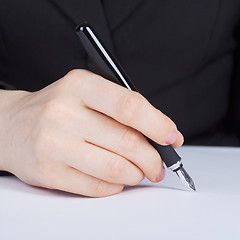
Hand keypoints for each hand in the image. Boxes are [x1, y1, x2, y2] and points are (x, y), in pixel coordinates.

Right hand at [0, 70, 182, 196]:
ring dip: (137, 174)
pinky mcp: (48, 171)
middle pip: (128, 143)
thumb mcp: (88, 94)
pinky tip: (115, 178)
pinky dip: (116, 186)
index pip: (129, 106)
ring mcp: (54, 144)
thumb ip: (124, 111)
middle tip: (159, 164)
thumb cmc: (58, 108)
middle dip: (153, 159)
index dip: (158, 124)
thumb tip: (162, 133)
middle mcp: (65, 113)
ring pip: (116, 169)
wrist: (11, 125)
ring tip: (139, 172)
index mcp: (80, 85)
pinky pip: (98, 188)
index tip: (172, 137)